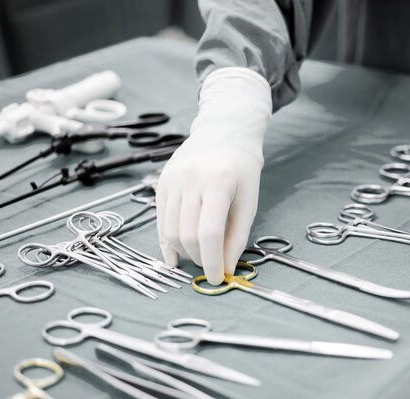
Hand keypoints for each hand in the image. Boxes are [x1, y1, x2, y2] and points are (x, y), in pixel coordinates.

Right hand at [156, 67, 271, 284]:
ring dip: (184, 252)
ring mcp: (171, 179)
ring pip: (170, 230)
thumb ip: (236, 237)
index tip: (218, 278)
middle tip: (211, 267)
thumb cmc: (242, 168)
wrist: (224, 132)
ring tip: (198, 258)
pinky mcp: (161, 182)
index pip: (209, 232)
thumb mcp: (248, 201)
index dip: (212, 261)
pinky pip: (160, 220)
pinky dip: (167, 241)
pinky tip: (176, 256)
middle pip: (187, 234)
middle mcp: (190, 178)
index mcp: (218, 181)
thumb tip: (224, 269)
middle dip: (199, 259)